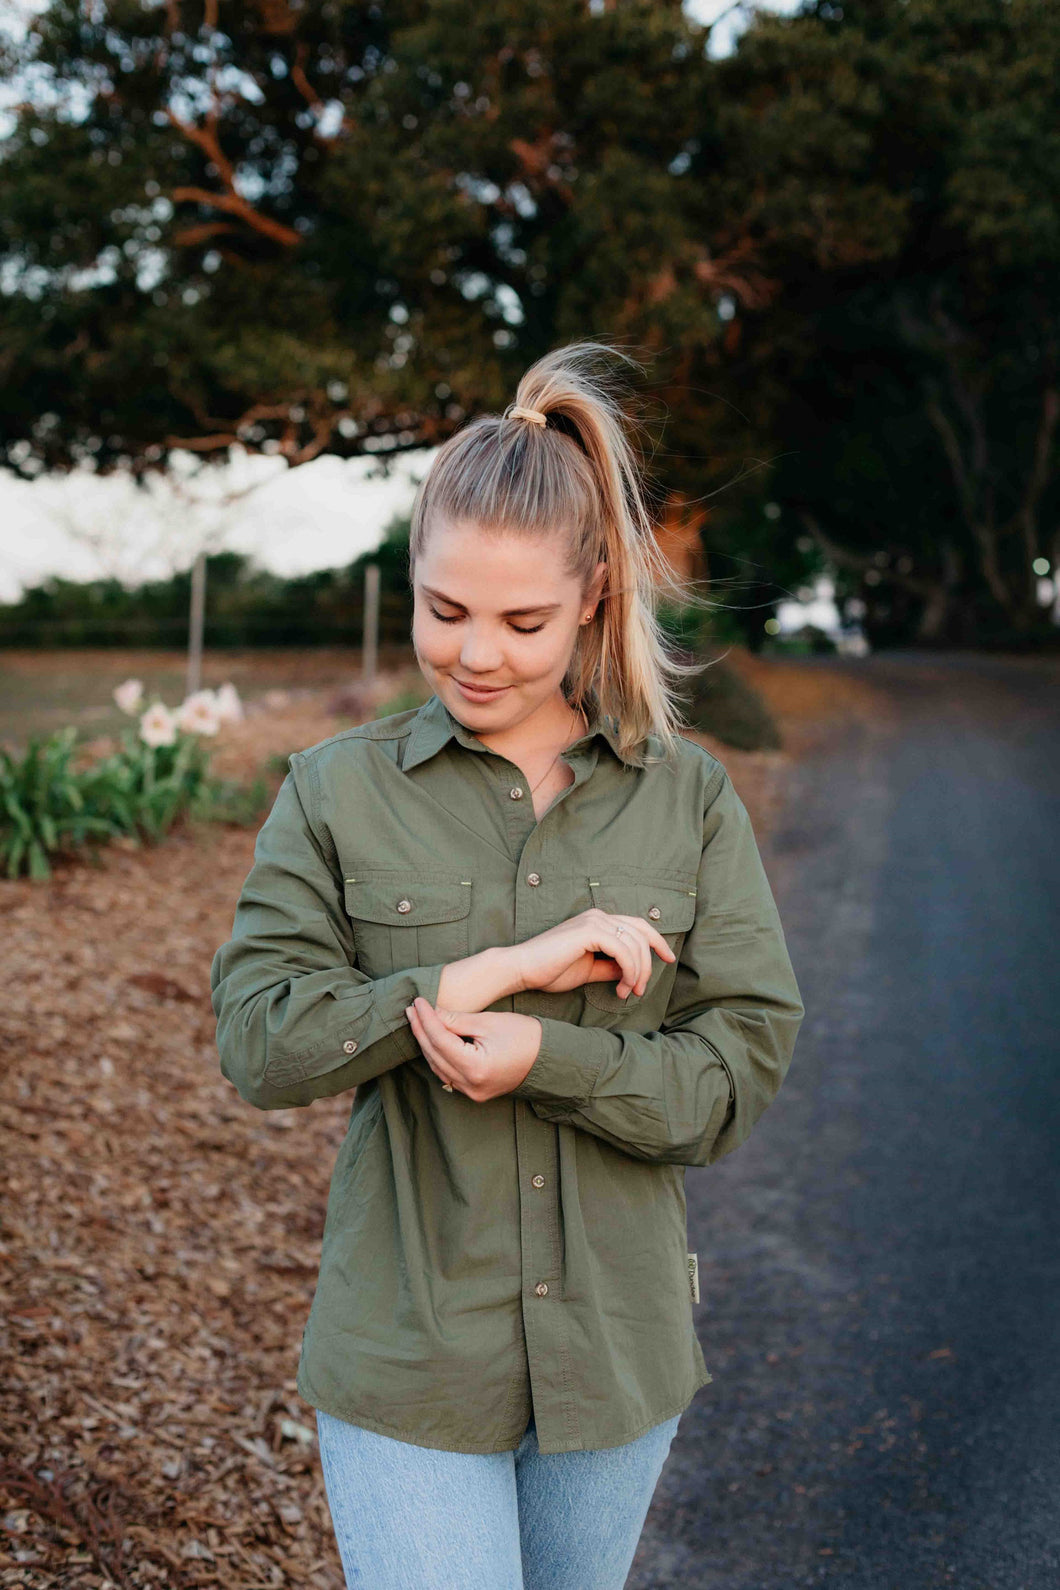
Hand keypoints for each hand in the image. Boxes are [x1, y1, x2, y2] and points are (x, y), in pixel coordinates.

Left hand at [405, 999, 542, 1101]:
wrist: (548, 1059)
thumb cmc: (524, 1036)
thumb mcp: (489, 1022)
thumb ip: (457, 1020)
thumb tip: (431, 1012)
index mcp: (476, 1067)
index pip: (440, 1040)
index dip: (426, 1019)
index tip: (418, 1001)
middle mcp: (470, 1085)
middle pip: (435, 1055)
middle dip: (421, 1030)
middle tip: (411, 1008)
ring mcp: (471, 1092)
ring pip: (438, 1066)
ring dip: (426, 1043)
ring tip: (417, 1020)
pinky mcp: (474, 1092)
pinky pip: (447, 1074)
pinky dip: (438, 1055)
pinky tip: (431, 1039)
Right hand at [510, 909, 675, 1000]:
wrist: (521, 969)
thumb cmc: (549, 971)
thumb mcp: (589, 970)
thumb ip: (611, 968)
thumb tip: (631, 973)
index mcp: (597, 921)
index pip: (637, 925)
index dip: (657, 940)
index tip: (669, 959)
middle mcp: (598, 916)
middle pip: (641, 933)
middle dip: (649, 963)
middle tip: (641, 990)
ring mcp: (594, 921)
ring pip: (634, 944)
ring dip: (638, 972)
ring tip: (628, 992)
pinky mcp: (589, 931)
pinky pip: (623, 951)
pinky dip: (629, 970)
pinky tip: (621, 986)